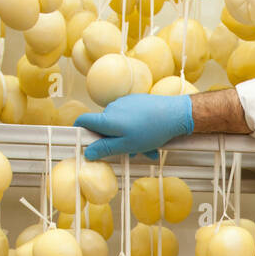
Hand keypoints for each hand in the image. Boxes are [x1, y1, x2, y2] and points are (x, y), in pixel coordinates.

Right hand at [74, 93, 194, 160]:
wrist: (175, 114)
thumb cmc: (151, 130)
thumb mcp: (126, 145)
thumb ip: (105, 149)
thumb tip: (88, 152)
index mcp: (107, 119)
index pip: (83, 121)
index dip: (79, 130)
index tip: (83, 140)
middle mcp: (112, 108)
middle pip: (104, 126)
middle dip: (115, 142)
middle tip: (130, 154)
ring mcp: (125, 103)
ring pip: (120, 125)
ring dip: (130, 139)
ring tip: (148, 149)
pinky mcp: (136, 101)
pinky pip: (131, 118)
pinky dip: (138, 130)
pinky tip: (152, 139)